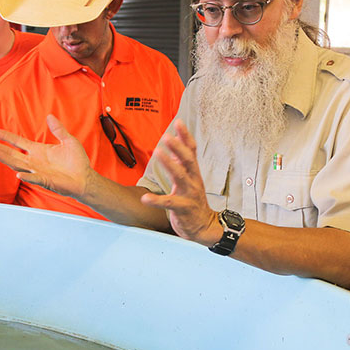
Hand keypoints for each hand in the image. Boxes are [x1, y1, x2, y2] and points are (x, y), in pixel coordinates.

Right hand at [0, 114, 91, 198]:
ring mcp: (38, 171)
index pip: (17, 142)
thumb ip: (58, 129)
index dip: (5, 136)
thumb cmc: (77, 162)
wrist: (85, 178)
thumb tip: (50, 116)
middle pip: (11, 153)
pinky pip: (34, 178)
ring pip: (17, 165)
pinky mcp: (46, 181)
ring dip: (5, 159)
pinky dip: (27, 177)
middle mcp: (34, 161)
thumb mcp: (68, 140)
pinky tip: (18, 174)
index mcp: (38, 150)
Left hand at [140, 120, 218, 244]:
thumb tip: (175, 143)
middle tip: (167, 136)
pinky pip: (169, 203)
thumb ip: (182, 163)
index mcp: (194, 173)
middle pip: (188, 161)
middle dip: (178, 148)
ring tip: (157, 152)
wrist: (205, 226)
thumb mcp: (190, 179)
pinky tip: (145, 198)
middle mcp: (193, 181)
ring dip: (169, 164)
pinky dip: (156, 200)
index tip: (179, 122)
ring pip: (180, 177)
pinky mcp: (183, 209)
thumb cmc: (193, 201)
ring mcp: (189, 194)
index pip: (192, 151)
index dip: (186, 137)